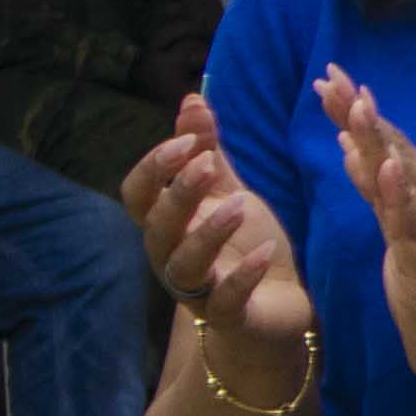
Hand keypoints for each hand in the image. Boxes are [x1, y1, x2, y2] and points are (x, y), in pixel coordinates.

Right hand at [118, 92, 313, 341]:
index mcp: (169, 223)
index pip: (136, 193)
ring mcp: (199, 290)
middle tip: (209, 161)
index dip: (153, 167)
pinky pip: (226, 301)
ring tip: (240, 203)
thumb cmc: (244, 242)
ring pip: (184, 264)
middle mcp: (173, 256)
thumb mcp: (228, 190)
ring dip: (207, 231)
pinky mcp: (230, 317)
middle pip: (156, 225)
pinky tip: (265, 253)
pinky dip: (242, 277)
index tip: (189, 139)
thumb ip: (208, 149)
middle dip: (178, 191)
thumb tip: (192, 97)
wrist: (278, 306)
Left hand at [316, 68, 415, 412]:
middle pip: (393, 150)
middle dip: (360, 112)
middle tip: (331, 75)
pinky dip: (397, 193)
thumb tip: (352, 146)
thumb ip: (378, 192)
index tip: (332, 78)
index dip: (360, 112)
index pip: (388, 146)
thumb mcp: (398, 234)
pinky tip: (385, 166)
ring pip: (402, 179)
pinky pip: (409, 225)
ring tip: (357, 104)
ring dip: (379, 140)